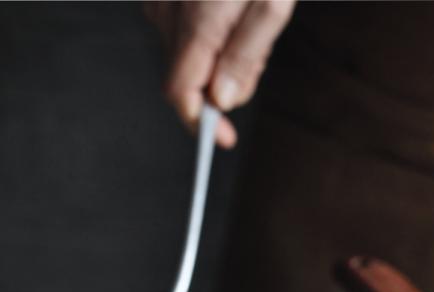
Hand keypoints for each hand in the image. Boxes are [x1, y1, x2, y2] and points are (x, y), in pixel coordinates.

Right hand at [145, 0, 295, 146]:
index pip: (182, 95)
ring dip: (216, 58)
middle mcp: (169, 12)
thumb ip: (246, 56)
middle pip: (185, 81)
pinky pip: (181, 34)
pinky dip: (207, 36)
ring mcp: (161, 2)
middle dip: (221, 85)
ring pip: (185, 59)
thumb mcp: (272, 3)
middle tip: (256, 55)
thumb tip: (223, 101)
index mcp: (198, 21)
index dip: (204, 122)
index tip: (225, 137)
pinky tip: (228, 14)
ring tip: (246, 23)